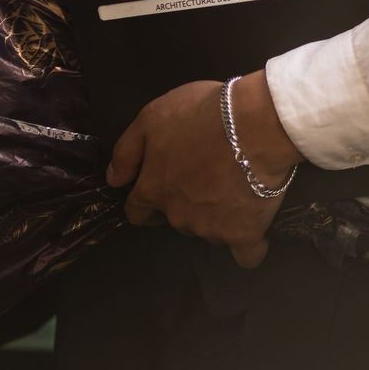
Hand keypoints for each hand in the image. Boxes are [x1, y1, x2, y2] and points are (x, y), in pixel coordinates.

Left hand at [107, 74, 300, 269]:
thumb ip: (126, 151)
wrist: (255, 124)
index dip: (146, 201)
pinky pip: (245, 254)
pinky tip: (252, 229)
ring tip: (234, 187)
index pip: (138, 211)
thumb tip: (113, 180)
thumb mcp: (152, 117)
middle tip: (203, 177)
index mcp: (153, 190)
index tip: (161, 189)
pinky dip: (248, 245)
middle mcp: (178, 217)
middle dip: (184, 204)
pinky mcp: (244, 235)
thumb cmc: (201, 115)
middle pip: (175, 220)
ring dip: (215, 217)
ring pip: (208, 232)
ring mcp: (211, 229)